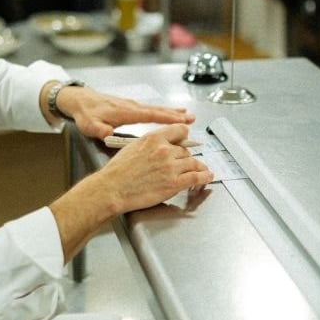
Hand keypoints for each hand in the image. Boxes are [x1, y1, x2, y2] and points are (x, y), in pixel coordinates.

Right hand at [50, 124, 212, 260]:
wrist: (113, 188)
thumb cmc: (118, 171)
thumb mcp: (133, 146)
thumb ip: (151, 143)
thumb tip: (161, 144)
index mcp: (154, 138)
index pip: (180, 130)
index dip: (184, 136)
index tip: (186, 140)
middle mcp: (165, 150)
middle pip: (186, 150)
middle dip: (186, 157)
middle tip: (185, 162)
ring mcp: (171, 167)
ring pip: (193, 162)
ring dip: (197, 167)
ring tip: (201, 169)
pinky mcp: (174, 183)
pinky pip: (196, 177)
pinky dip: (204, 176)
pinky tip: (207, 176)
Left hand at [59, 87, 194, 138]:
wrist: (79, 100)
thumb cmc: (85, 113)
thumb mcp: (89, 125)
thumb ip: (99, 130)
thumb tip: (107, 134)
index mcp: (125, 112)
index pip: (150, 115)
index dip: (167, 118)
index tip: (181, 120)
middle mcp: (131, 107)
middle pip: (158, 110)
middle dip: (175, 115)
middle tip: (192, 118)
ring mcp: (132, 105)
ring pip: (156, 109)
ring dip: (172, 112)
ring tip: (188, 115)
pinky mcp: (131, 107)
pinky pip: (151, 109)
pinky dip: (163, 111)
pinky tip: (170, 113)